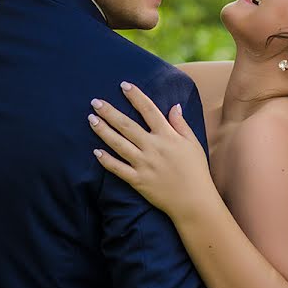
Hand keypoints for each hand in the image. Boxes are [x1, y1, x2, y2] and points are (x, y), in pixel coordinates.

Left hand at [88, 81, 215, 221]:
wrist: (195, 201)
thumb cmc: (196, 171)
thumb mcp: (193, 144)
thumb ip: (181, 124)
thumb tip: (174, 106)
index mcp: (167, 136)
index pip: (149, 110)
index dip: (136, 96)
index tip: (124, 85)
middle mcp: (153, 147)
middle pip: (127, 125)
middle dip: (110, 112)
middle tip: (95, 102)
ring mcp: (144, 164)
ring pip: (119, 144)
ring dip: (103, 131)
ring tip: (91, 119)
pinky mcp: (138, 181)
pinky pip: (118, 169)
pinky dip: (106, 160)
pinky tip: (96, 151)